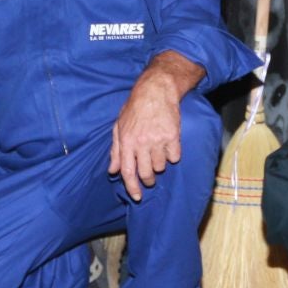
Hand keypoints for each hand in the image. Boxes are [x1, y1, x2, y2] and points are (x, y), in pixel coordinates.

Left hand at [109, 66, 185, 200]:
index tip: (137, 197)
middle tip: (150, 176)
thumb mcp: (119, 127)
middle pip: (146, 173)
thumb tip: (113, 171)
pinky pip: (175, 157)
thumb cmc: (135, 108)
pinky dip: (172, 155)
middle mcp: (142, 143)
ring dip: (160, 164)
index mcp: (126, 141)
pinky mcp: (173, 136)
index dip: (132, 188)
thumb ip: (115, 151)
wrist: (156, 91)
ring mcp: (158, 140)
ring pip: (161, 166)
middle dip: (148, 179)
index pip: (128, 172)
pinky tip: (169, 146)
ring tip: (158, 152)